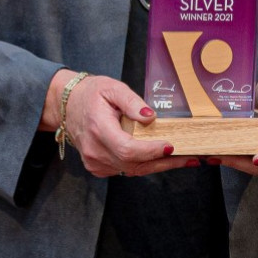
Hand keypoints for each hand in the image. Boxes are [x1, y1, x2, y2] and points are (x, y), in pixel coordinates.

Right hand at [42, 70, 198, 177]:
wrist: (66, 105)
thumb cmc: (90, 94)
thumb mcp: (112, 88)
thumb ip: (132, 102)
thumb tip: (150, 117)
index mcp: (98, 128)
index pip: (127, 149)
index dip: (150, 151)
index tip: (171, 146)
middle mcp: (95, 150)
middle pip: (133, 164)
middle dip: (164, 162)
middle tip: (190, 157)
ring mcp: (95, 162)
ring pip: (132, 170)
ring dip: (158, 166)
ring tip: (184, 159)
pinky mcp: (97, 167)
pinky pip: (125, 170)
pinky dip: (144, 165)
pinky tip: (161, 159)